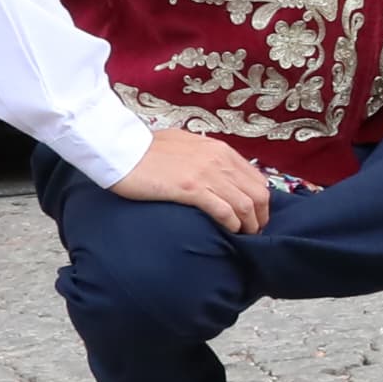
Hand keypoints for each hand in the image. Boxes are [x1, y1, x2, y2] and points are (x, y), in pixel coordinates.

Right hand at [110, 124, 274, 234]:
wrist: (121, 150)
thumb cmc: (147, 149)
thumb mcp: (185, 144)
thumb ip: (205, 156)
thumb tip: (216, 171)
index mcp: (219, 149)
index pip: (256, 178)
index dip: (261, 201)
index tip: (256, 216)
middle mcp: (219, 160)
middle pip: (257, 193)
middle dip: (260, 216)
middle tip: (254, 231)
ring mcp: (206, 174)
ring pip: (245, 204)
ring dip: (249, 224)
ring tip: (245, 236)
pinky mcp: (191, 189)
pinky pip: (224, 210)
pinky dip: (232, 224)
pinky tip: (229, 231)